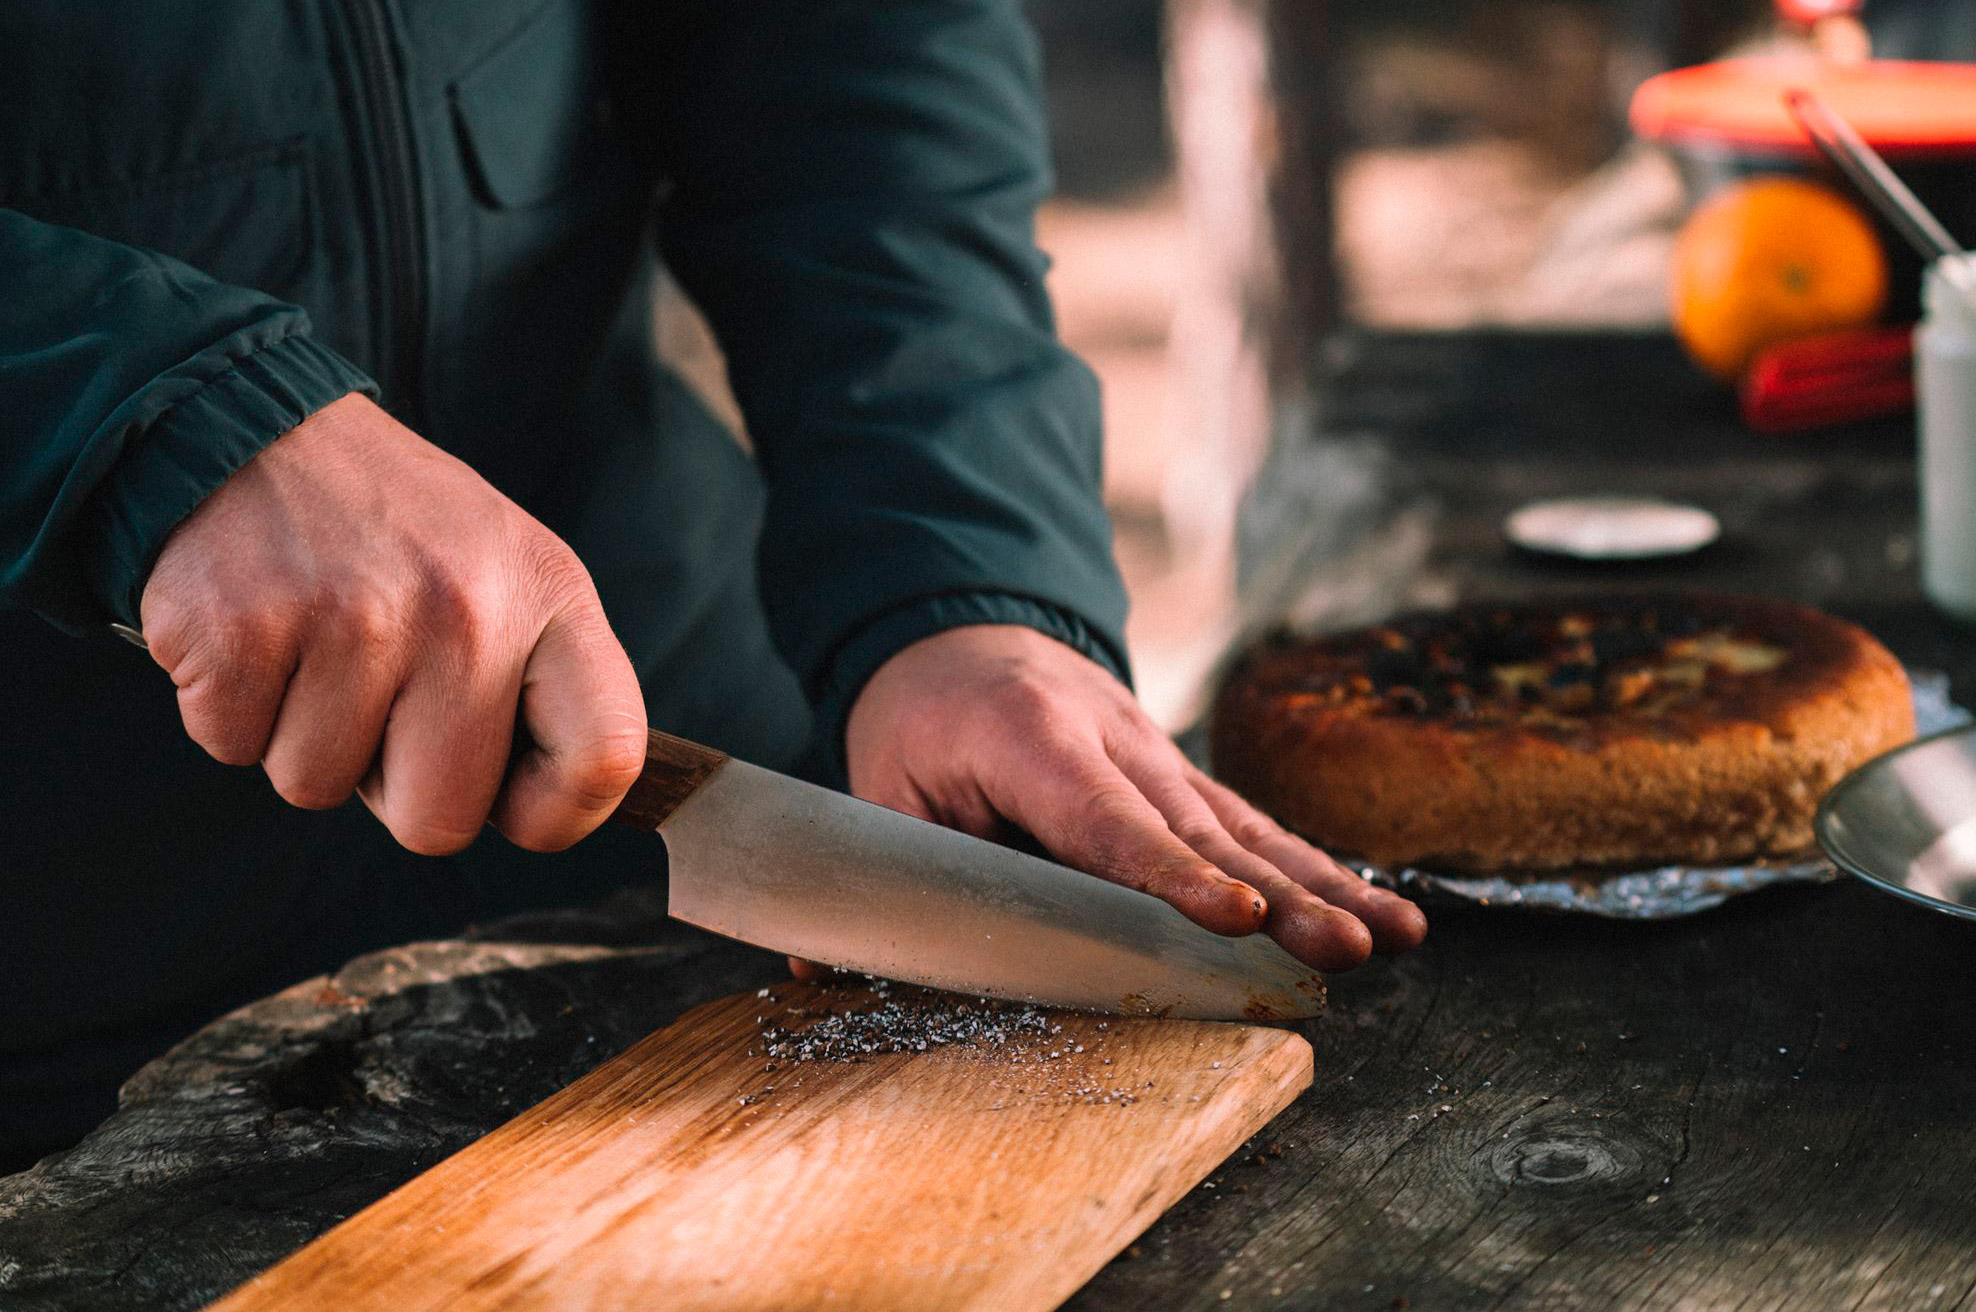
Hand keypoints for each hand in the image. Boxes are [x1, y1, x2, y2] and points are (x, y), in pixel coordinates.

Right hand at [140, 393, 647, 853]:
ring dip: (303, 737)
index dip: (558, 814)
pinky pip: (234, 748)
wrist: (257, 429)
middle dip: (395, 787)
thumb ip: (543, 685)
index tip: (513, 802)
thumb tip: (547, 813)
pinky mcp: (241, 625)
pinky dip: (231, 709)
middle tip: (378, 696)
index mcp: (550, 594)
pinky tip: (257, 631)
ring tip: (314, 641)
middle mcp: (464, 606)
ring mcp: (351, 616)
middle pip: (438, 822)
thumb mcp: (510, 573)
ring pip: (316, 787)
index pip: (606, 756)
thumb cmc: (397, 534)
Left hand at [843, 624, 1425, 971]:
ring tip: (1390, 938)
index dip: (1169, 874)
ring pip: (1250, 829)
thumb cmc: (923, 719)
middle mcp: (1118, 743)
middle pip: (1203, 831)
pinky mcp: (1185, 780)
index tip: (1230, 917)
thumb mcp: (880, 785)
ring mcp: (1162, 757)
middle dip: (1278, 896)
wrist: (965, 630)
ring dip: (1322, 887)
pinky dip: (1317, 870)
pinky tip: (1376, 912)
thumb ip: (886, 872)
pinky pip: (1255, 828)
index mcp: (1034, 741)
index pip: (1108, 820)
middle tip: (1338, 948)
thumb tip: (822, 977)